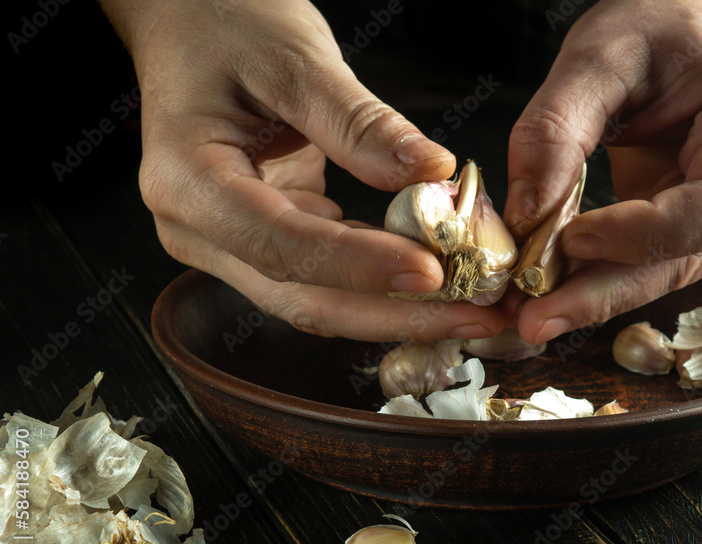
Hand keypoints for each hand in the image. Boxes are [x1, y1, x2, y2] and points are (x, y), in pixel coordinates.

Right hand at [100, 0, 503, 340]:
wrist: (189, 24)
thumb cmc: (227, 23)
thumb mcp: (295, 59)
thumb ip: (360, 123)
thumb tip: (433, 173)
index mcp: (187, 181)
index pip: (282, 244)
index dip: (359, 266)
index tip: (431, 270)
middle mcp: (198, 229)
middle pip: (302, 297)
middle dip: (394, 313)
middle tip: (475, 316)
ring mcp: (227, 244)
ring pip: (317, 301)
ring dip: (396, 311)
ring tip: (471, 311)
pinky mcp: (262, 242)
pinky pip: (324, 279)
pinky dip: (381, 284)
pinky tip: (438, 286)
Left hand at [503, 0, 701, 342]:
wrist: (691, 30)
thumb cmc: (658, 30)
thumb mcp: (597, 54)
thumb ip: (557, 128)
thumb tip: (526, 214)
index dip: (642, 234)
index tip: (570, 238)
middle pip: (689, 257)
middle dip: (605, 291)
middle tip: (533, 319)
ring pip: (671, 271)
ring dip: (598, 293)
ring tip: (530, 310)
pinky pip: (660, 265)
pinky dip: (605, 277)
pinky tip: (555, 289)